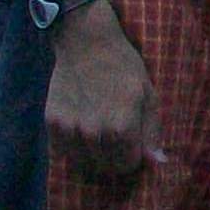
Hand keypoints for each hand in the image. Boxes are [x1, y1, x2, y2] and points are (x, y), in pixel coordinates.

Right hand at [45, 3, 157, 184]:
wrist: (86, 43)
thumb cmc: (123, 67)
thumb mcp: (147, 95)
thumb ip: (151, 132)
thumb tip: (158, 164)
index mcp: (121, 128)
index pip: (127, 165)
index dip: (133, 156)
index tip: (133, 141)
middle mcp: (93, 132)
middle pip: (105, 167)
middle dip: (114, 156)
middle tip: (116, 134)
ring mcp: (69, 129)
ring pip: (84, 161)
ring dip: (93, 152)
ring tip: (99, 128)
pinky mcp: (51, 123)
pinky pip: (64, 150)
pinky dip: (73, 144)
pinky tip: (81, 125)